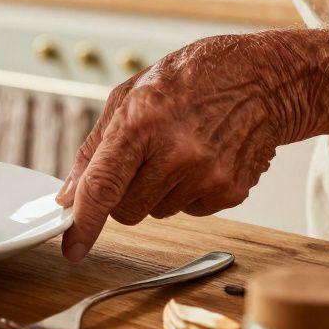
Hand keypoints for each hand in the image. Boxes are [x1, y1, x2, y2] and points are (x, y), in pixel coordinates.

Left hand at [54, 32, 312, 260]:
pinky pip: (190, 211)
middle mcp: (177, 153)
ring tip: (177, 150)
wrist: (259, 80)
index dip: (84, 222)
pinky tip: (201, 160)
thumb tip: (69, 197)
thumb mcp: (127, 98)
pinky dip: (188, 192)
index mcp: (141, 123)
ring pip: (157, 212)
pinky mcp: (232, 191)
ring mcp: (208, 175)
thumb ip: (93, 150)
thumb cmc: (187, 82)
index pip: (103, 185)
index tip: (72, 248)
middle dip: (123, 195)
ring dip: (158, 191)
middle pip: (127, 210)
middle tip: (141, 161)